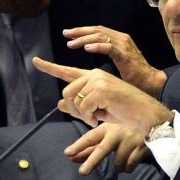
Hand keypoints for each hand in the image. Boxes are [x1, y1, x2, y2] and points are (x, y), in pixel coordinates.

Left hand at [32, 57, 172, 130]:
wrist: (143, 114)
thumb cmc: (123, 112)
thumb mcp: (97, 110)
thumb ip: (78, 106)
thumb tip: (59, 104)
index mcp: (93, 77)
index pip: (67, 71)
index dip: (49, 67)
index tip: (35, 61)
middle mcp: (95, 74)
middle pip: (66, 92)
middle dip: (74, 110)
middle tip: (88, 118)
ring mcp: (98, 80)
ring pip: (73, 99)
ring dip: (82, 115)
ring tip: (97, 117)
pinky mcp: (102, 89)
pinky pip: (83, 107)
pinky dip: (89, 117)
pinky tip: (100, 117)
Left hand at [63, 26, 166, 96]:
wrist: (151, 83)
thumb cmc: (134, 77)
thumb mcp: (119, 62)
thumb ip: (107, 58)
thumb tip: (92, 60)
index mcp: (120, 39)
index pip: (98, 30)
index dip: (83, 31)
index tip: (70, 34)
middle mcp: (121, 39)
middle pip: (97, 30)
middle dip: (79, 32)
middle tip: (66, 34)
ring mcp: (124, 46)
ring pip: (100, 36)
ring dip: (84, 39)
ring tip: (71, 44)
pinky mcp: (125, 55)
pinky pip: (108, 47)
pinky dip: (96, 46)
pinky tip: (86, 49)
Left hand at [64, 122, 149, 174]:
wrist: (153, 125)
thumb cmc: (122, 131)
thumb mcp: (106, 135)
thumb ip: (89, 148)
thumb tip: (71, 158)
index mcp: (107, 128)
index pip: (90, 137)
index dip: (79, 146)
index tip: (68, 153)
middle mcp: (117, 133)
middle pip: (102, 149)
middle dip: (91, 162)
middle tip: (82, 172)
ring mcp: (130, 140)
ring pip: (117, 163)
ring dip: (118, 166)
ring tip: (122, 158)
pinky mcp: (141, 148)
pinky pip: (130, 166)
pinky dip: (128, 167)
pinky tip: (130, 160)